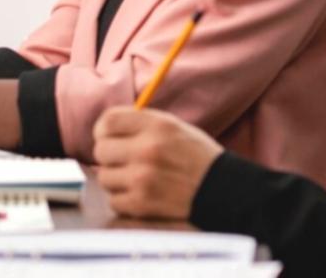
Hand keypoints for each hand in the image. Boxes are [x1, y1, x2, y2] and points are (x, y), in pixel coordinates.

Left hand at [92, 107, 222, 219]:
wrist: (224, 190)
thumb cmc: (197, 157)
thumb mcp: (174, 127)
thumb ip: (140, 124)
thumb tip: (105, 129)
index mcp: (156, 125)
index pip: (108, 120)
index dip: (103, 129)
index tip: (107, 137)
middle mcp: (147, 149)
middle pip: (101, 150)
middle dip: (109, 156)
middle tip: (122, 161)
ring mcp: (143, 178)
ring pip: (104, 177)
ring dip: (116, 179)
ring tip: (135, 179)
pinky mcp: (142, 204)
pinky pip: (114, 201)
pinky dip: (123, 200)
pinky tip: (140, 194)